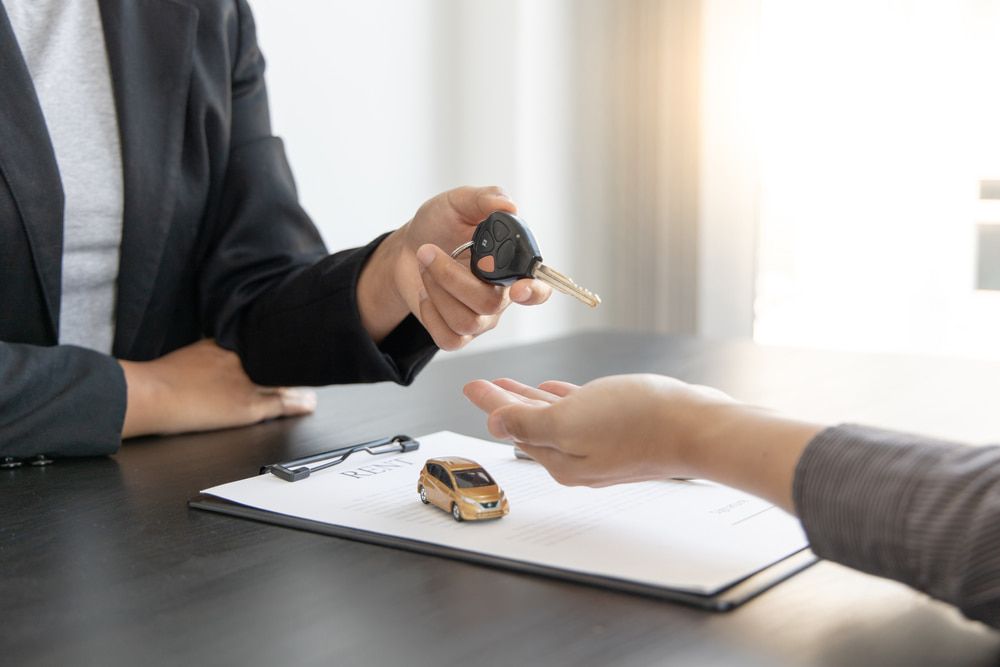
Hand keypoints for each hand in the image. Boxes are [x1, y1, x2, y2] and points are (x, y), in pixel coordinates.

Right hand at [118, 339, 315, 437]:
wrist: (149, 394)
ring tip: (318, 382)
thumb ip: (214, 352)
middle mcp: (241, 360)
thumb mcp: (192, 353)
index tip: (299, 340)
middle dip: (299, 358)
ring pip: (283, 381)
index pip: (264, 340)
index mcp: (227, 345)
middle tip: (319, 357)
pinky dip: (296, 404)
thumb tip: (223, 355)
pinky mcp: (245, 406)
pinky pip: (278, 405)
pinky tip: (309, 404)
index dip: (284, 343)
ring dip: (302, 383)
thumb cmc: (161, 376)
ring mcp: (246, 383)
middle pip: (279, 357)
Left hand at [357, 186, 551, 349]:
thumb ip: (484, 199)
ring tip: (425, 264)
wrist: (407, 248)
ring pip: (467, 321)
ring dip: (436, 289)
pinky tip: (426, 294)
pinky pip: (449, 338)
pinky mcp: (456, 333)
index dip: (534, 292)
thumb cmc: (439, 225)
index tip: (518, 288)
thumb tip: (509, 206)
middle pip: (490, 303)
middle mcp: (500, 295)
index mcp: (510, 266)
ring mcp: (480, 318)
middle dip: (452, 277)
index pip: (538, 288)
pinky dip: (430, 314)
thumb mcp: (458, 203)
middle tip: (428, 251)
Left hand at [463, 375, 823, 510]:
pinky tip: (560, 389)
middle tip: (482, 386)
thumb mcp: (570, 420)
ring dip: (530, 400)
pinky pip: (582, 414)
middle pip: (529, 425)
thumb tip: (494, 425)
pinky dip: (564, 401)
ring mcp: (601, 446)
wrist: (699, 428)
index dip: (489, 403)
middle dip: (504, 404)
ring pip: (554, 418)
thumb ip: (528, 423)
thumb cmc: (640, 423)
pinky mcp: (624, 432)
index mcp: (559, 458)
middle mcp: (577, 458)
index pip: (512, 426)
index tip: (469, 385)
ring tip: (512, 386)